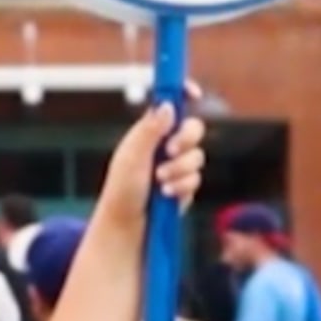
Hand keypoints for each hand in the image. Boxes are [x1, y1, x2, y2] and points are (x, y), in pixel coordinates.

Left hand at [91, 104, 206, 225]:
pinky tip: (166, 196)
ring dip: (179, 169)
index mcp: (149, 132)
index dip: (183, 93)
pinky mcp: (185, 186)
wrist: (128, 227)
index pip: (171, 105)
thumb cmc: (122, 190)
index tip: (194, 93)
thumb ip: (150, 130)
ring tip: (159, 183)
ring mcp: (177, 166)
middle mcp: (165, 146)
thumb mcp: (133, 156)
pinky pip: (196, 179)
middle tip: (171, 150)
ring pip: (198, 156)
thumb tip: (168, 105)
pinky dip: (182, 187)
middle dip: (187, 139)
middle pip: (193, 128)